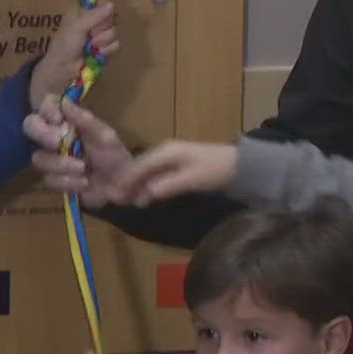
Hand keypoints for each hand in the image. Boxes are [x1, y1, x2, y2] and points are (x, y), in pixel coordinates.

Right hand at [24, 96, 132, 207]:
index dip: (47, 109)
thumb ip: (84, 120)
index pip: (46, 106)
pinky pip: (49, 180)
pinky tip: (84, 182)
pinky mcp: (54, 180)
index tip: (58, 118)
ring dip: (61, 164)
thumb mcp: (104, 135)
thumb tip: (64, 101)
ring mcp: (52, 159)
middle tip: (57, 141)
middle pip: (30, 127)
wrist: (121, 185)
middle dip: (42, 134)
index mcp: (66, 122)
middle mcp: (54, 137)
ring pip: (39, 158)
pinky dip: (68, 181)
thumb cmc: (114, 155)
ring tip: (83, 168)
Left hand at [29, 3, 118, 106]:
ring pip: (114, 31)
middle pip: (111, 15)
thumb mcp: (78, 27)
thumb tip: (112, 3)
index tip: (102, 11)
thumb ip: (95, 15)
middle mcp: (91, 20)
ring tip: (92, 46)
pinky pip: (116, 44)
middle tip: (92, 33)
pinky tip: (98, 54)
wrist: (63, 70)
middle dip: (103, 26)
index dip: (104, 4)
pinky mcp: (104, 49)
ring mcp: (98, 35)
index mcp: (81, 11)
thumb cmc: (65, 45)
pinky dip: (107, 50)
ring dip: (104, 40)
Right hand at [115, 140, 238, 205]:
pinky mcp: (176, 165)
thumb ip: (168, 186)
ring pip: (146, 172)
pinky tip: (144, 197)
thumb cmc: (215, 170)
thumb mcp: (191, 180)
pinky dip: (147, 185)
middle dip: (127, 183)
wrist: (239, 165)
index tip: (113, 195)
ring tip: (127, 202)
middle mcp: (164, 151)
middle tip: (115, 200)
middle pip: (139, 167)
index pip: (138, 166)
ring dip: (136, 186)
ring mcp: (170, 157)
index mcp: (165, 152)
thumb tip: (145, 194)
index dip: (125, 180)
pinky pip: (155, 174)